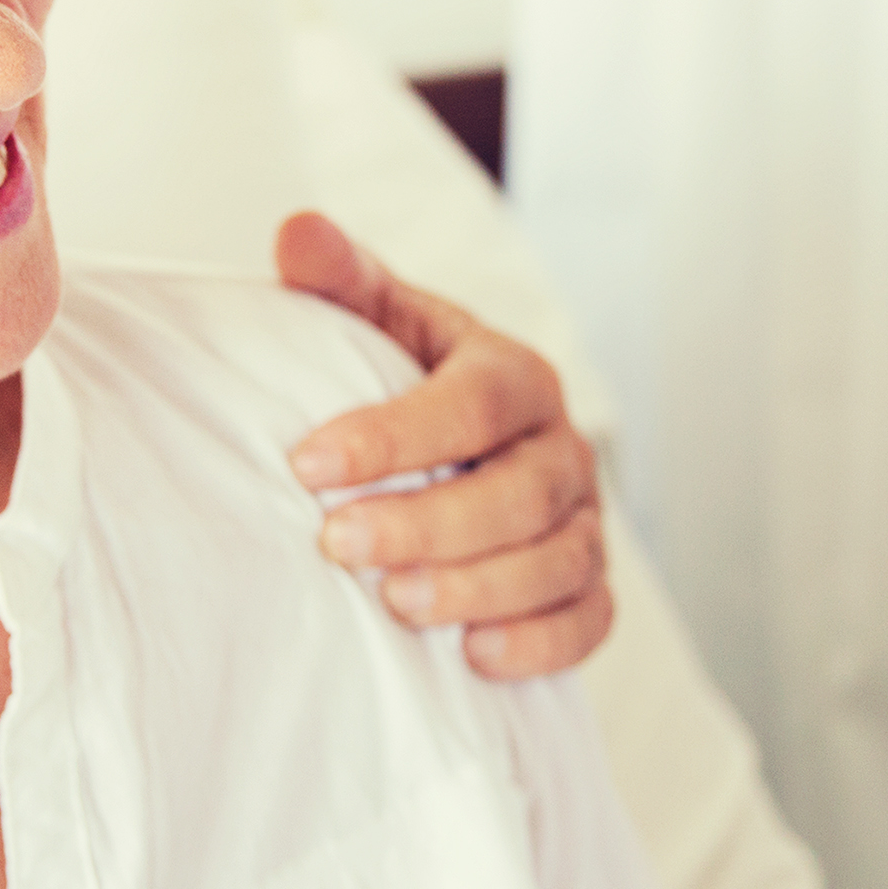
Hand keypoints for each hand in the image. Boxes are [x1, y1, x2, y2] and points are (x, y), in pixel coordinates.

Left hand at [277, 209, 612, 679]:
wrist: (465, 447)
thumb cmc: (410, 381)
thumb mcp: (378, 321)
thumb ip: (342, 280)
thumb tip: (298, 231)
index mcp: (512, 374)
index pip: (474, 402)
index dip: (396, 435)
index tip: (309, 465)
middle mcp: (560, 446)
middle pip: (519, 492)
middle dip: (430, 524)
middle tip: (339, 546)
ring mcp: (582, 519)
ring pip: (556, 561)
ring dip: (478, 588)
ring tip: (397, 606)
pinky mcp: (588, 583)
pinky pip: (589, 620)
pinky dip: (540, 643)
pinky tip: (475, 657)